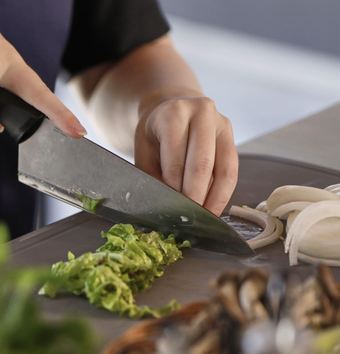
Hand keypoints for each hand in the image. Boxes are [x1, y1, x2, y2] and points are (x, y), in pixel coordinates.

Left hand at [134, 94, 236, 215]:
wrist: (168, 111)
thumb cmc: (154, 136)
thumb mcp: (144, 152)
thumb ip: (153, 176)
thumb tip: (166, 205)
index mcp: (173, 114)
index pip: (176, 156)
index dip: (175, 186)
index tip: (172, 207)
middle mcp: (202, 113)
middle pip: (202, 163)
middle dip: (195, 195)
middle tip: (188, 218)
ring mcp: (221, 123)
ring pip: (224, 168)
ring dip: (214, 198)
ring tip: (204, 218)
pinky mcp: (231, 136)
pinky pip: (232, 170)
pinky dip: (223, 192)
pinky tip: (213, 207)